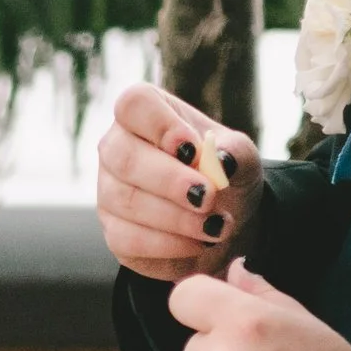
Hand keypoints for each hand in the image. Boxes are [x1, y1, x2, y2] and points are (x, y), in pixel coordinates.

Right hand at [96, 82, 263, 281]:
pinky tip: (199, 243)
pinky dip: (170, 245)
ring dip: (176, 218)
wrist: (223, 218)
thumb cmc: (224, 174)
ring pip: (126, 202)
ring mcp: (109, 192)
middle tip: (207, 196)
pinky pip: (129, 240)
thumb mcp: (241, 156)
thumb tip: (220, 161)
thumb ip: (234, 152)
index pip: (134, 104)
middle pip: (124, 157)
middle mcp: (117, 149)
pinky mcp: (114, 233)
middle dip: (169, 180)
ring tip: (216, 226)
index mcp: (145, 115)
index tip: (193, 150)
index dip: (160, 126)